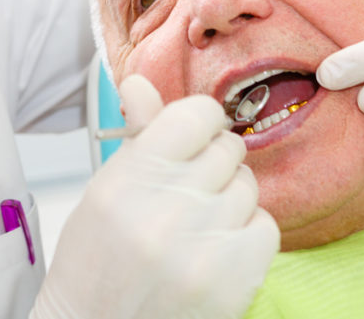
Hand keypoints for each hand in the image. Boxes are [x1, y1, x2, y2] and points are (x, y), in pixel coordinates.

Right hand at [31, 75, 278, 318]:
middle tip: (186, 191)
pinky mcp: (235, 279)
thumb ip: (137, 135)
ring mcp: (205, 246)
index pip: (197, 115)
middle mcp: (169, 208)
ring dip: (228, 200)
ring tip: (195, 226)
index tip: (192, 136)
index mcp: (131, 177)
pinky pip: (266, 227)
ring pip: (247, 187)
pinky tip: (214, 249)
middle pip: (227, 149)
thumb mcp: (106, 189)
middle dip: (210, 164)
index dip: (199, 122)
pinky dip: (246, 234)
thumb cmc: (96, 258)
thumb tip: (139, 83)